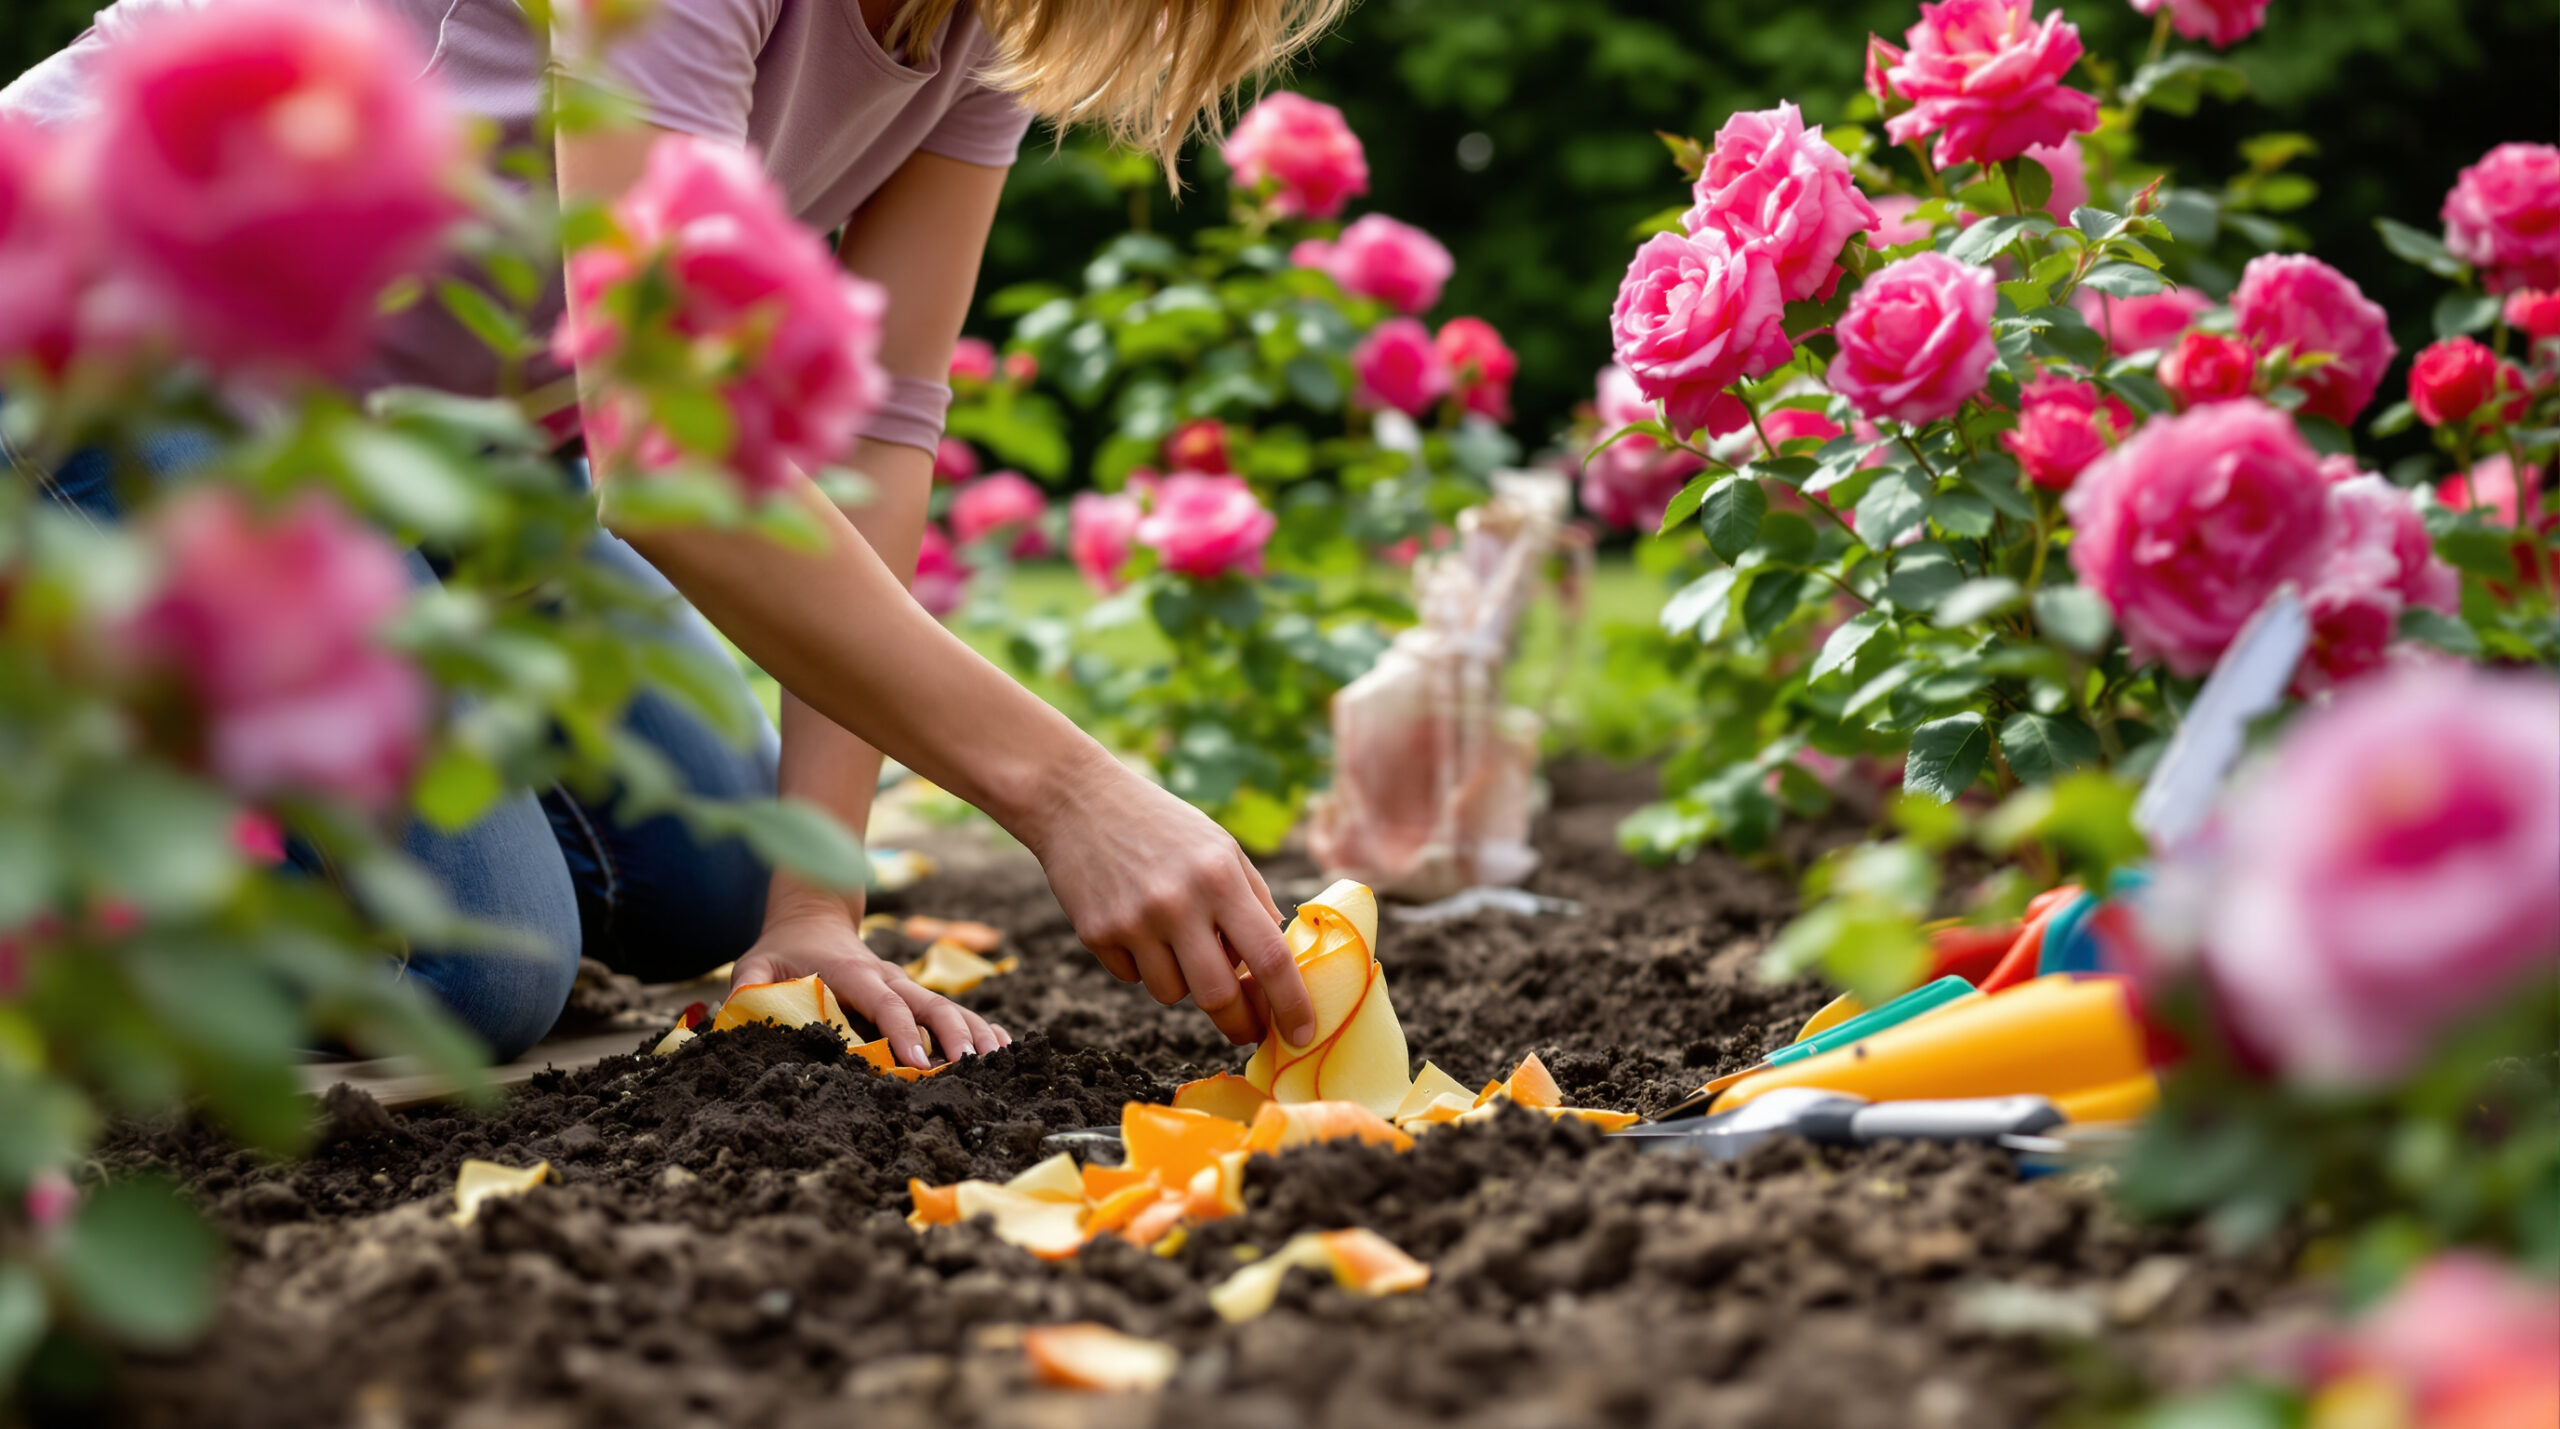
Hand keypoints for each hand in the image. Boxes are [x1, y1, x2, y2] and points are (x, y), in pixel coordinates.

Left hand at [729, 903, 1007, 1070]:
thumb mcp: (756, 965)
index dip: (902, 1029)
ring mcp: (903, 985)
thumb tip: (738, 1021)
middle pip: (929, 1003)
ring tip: (999, 1062)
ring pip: (947, 1006)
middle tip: (971, 1067)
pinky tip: (1004, 1048)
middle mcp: (886, 978)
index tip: (919, 1060)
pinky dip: (979, 1027)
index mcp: (853, 973)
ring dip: (974, 1032)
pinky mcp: (912, 995)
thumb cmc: (782, 950)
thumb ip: (749, 989)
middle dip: (953, 1034)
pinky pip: (951, 1010)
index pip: (885, 1001)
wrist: (812, 919)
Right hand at [1018, 749, 1314, 1047]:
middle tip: (1248, 1030)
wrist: (1077, 800)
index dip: (1291, 1004)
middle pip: (1219, 995)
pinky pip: (1133, 979)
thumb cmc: (1161, 824)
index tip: (1303, 1035)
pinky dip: (1142, 965)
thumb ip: (1253, 898)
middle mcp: (1178, 902)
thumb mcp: (1219, 846)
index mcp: (1220, 876)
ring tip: (1173, 939)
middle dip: (1239, 1024)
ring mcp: (1134, 921)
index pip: (1269, 957)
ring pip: (1172, 994)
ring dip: (1183, 983)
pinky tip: (1133, 922)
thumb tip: (1278, 959)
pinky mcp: (1096, 934)